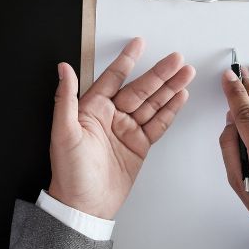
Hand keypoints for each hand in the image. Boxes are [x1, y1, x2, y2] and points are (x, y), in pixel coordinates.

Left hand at [48, 38, 194, 218]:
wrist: (84, 206)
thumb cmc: (69, 172)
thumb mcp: (63, 132)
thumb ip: (65, 98)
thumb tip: (63, 68)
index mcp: (92, 109)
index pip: (113, 77)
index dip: (127, 59)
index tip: (138, 43)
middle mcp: (111, 116)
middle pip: (140, 88)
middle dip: (159, 73)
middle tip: (176, 59)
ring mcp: (127, 130)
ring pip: (152, 103)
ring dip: (169, 88)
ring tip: (185, 73)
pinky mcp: (139, 145)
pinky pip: (158, 123)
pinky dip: (170, 110)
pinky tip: (180, 97)